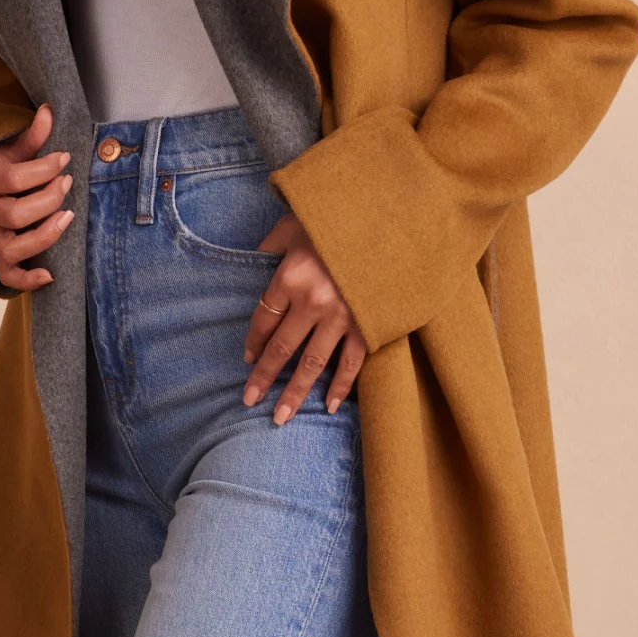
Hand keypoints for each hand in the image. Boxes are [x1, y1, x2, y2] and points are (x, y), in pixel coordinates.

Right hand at [0, 103, 73, 290]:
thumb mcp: (9, 146)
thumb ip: (31, 135)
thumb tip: (50, 110)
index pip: (12, 178)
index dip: (44, 169)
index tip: (64, 158)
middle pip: (14, 214)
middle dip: (48, 198)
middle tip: (67, 183)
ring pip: (12, 249)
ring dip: (46, 235)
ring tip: (69, 216)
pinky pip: (7, 275)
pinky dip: (27, 280)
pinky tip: (51, 274)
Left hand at [241, 212, 365, 424]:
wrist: (390, 219)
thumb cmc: (335, 218)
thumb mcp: (295, 223)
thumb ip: (273, 245)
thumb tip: (256, 260)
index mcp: (290, 276)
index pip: (263, 318)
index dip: (252, 342)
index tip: (247, 360)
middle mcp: (312, 301)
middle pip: (281, 348)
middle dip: (264, 378)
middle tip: (250, 400)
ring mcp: (342, 316)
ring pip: (312, 364)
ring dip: (294, 393)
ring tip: (280, 418)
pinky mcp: (368, 325)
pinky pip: (351, 363)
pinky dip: (340, 387)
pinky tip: (327, 405)